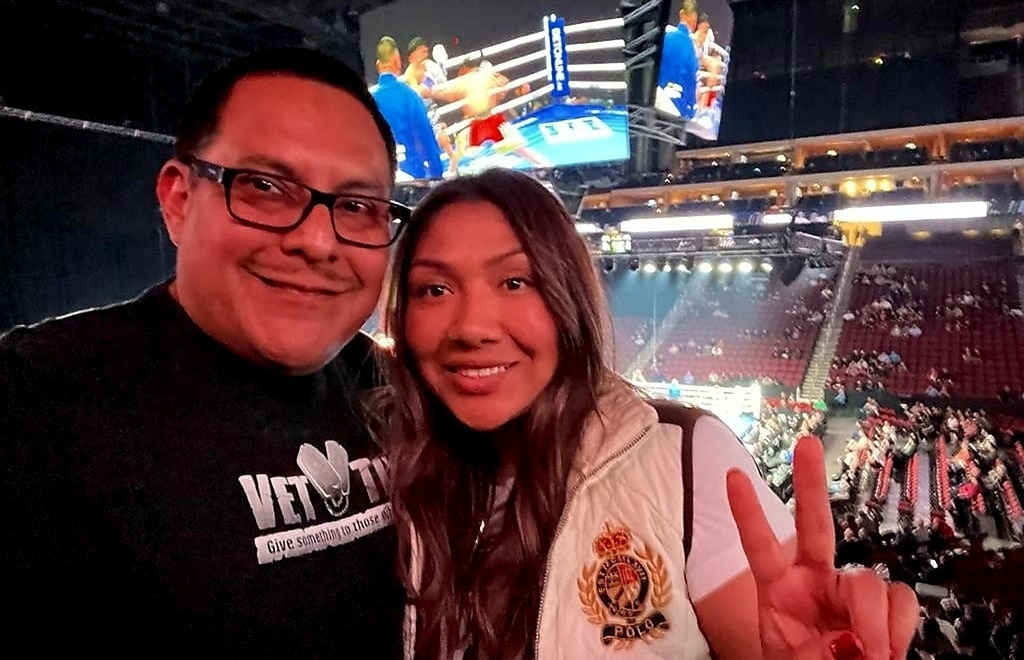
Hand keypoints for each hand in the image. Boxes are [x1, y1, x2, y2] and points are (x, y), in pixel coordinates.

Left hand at [726, 436, 919, 659]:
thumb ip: (813, 650)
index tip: (733, 476)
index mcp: (778, 591)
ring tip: (868, 655)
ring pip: (869, 581)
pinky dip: (898, 627)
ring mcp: (849, 594)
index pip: (760, 546)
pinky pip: (901, 601)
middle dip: (809, 483)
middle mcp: (814, 582)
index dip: (748, 513)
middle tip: (807, 445)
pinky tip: (887, 651)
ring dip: (873, 619)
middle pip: (814, 524)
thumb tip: (855, 643)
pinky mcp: (886, 610)